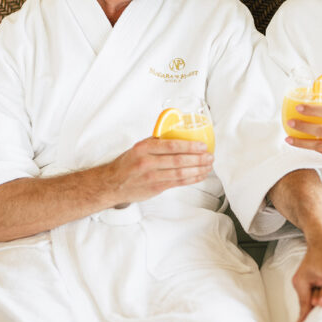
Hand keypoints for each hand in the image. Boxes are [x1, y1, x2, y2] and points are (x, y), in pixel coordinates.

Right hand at [98, 137, 212, 205]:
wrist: (112, 184)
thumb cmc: (128, 163)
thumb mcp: (138, 147)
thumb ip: (157, 141)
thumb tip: (178, 132)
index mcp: (144, 148)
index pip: (171, 146)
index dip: (189, 146)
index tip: (203, 146)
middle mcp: (147, 162)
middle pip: (178, 160)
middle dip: (198, 159)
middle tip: (210, 156)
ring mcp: (151, 177)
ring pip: (180, 173)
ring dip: (198, 170)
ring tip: (209, 166)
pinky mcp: (155, 188)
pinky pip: (178, 183)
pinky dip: (191, 179)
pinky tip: (200, 175)